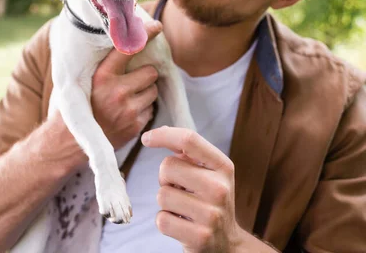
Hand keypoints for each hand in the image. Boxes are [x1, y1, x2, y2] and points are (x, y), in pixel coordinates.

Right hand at [91, 20, 161, 149]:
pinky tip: (126, 113)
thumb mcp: (83, 79)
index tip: (156, 26)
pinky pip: (151, 109)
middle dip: (144, 75)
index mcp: (102, 75)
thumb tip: (122, 39)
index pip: (128, 49)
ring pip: (153, 90)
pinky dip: (143, 110)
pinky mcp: (135, 126)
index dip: (145, 36)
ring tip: (126, 98)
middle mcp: (116, 91)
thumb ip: (103, 63)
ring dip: (145, 92)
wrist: (68, 142)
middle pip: (150, 71)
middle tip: (131, 80)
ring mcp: (128, 110)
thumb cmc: (78, 103)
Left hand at [142, 126, 240, 252]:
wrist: (227, 244)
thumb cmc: (211, 200)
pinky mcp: (199, 237)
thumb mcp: (209, 172)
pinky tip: (181, 223)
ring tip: (182, 208)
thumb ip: (188, 153)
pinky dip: (165, 221)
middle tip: (180, 188)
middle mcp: (220, 188)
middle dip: (165, 177)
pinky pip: (161, 220)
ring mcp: (211, 214)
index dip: (163, 135)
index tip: (146, 138)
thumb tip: (161, 131)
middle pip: (167, 166)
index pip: (189, 140)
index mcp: (223, 166)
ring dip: (166, 201)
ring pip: (162, 194)